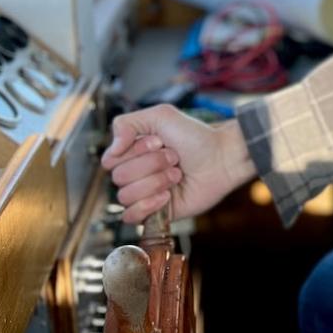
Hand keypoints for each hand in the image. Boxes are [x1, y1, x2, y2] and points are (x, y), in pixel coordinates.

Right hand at [101, 104, 255, 223]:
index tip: (159, 142)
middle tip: (175, 158)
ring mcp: (145, 194)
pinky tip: (167, 196)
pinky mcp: (155, 212)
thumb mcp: (161, 116)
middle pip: (119, 177)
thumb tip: (111, 149)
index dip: (134, 151)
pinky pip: (132, 217)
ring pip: (126, 196)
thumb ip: (127, 123)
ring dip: (156, 182)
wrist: (223, 157)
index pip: (110, 160)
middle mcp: (135, 174)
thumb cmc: (196, 136)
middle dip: (152, 164)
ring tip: (177, 174)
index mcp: (132, 153)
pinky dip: (148, 205)